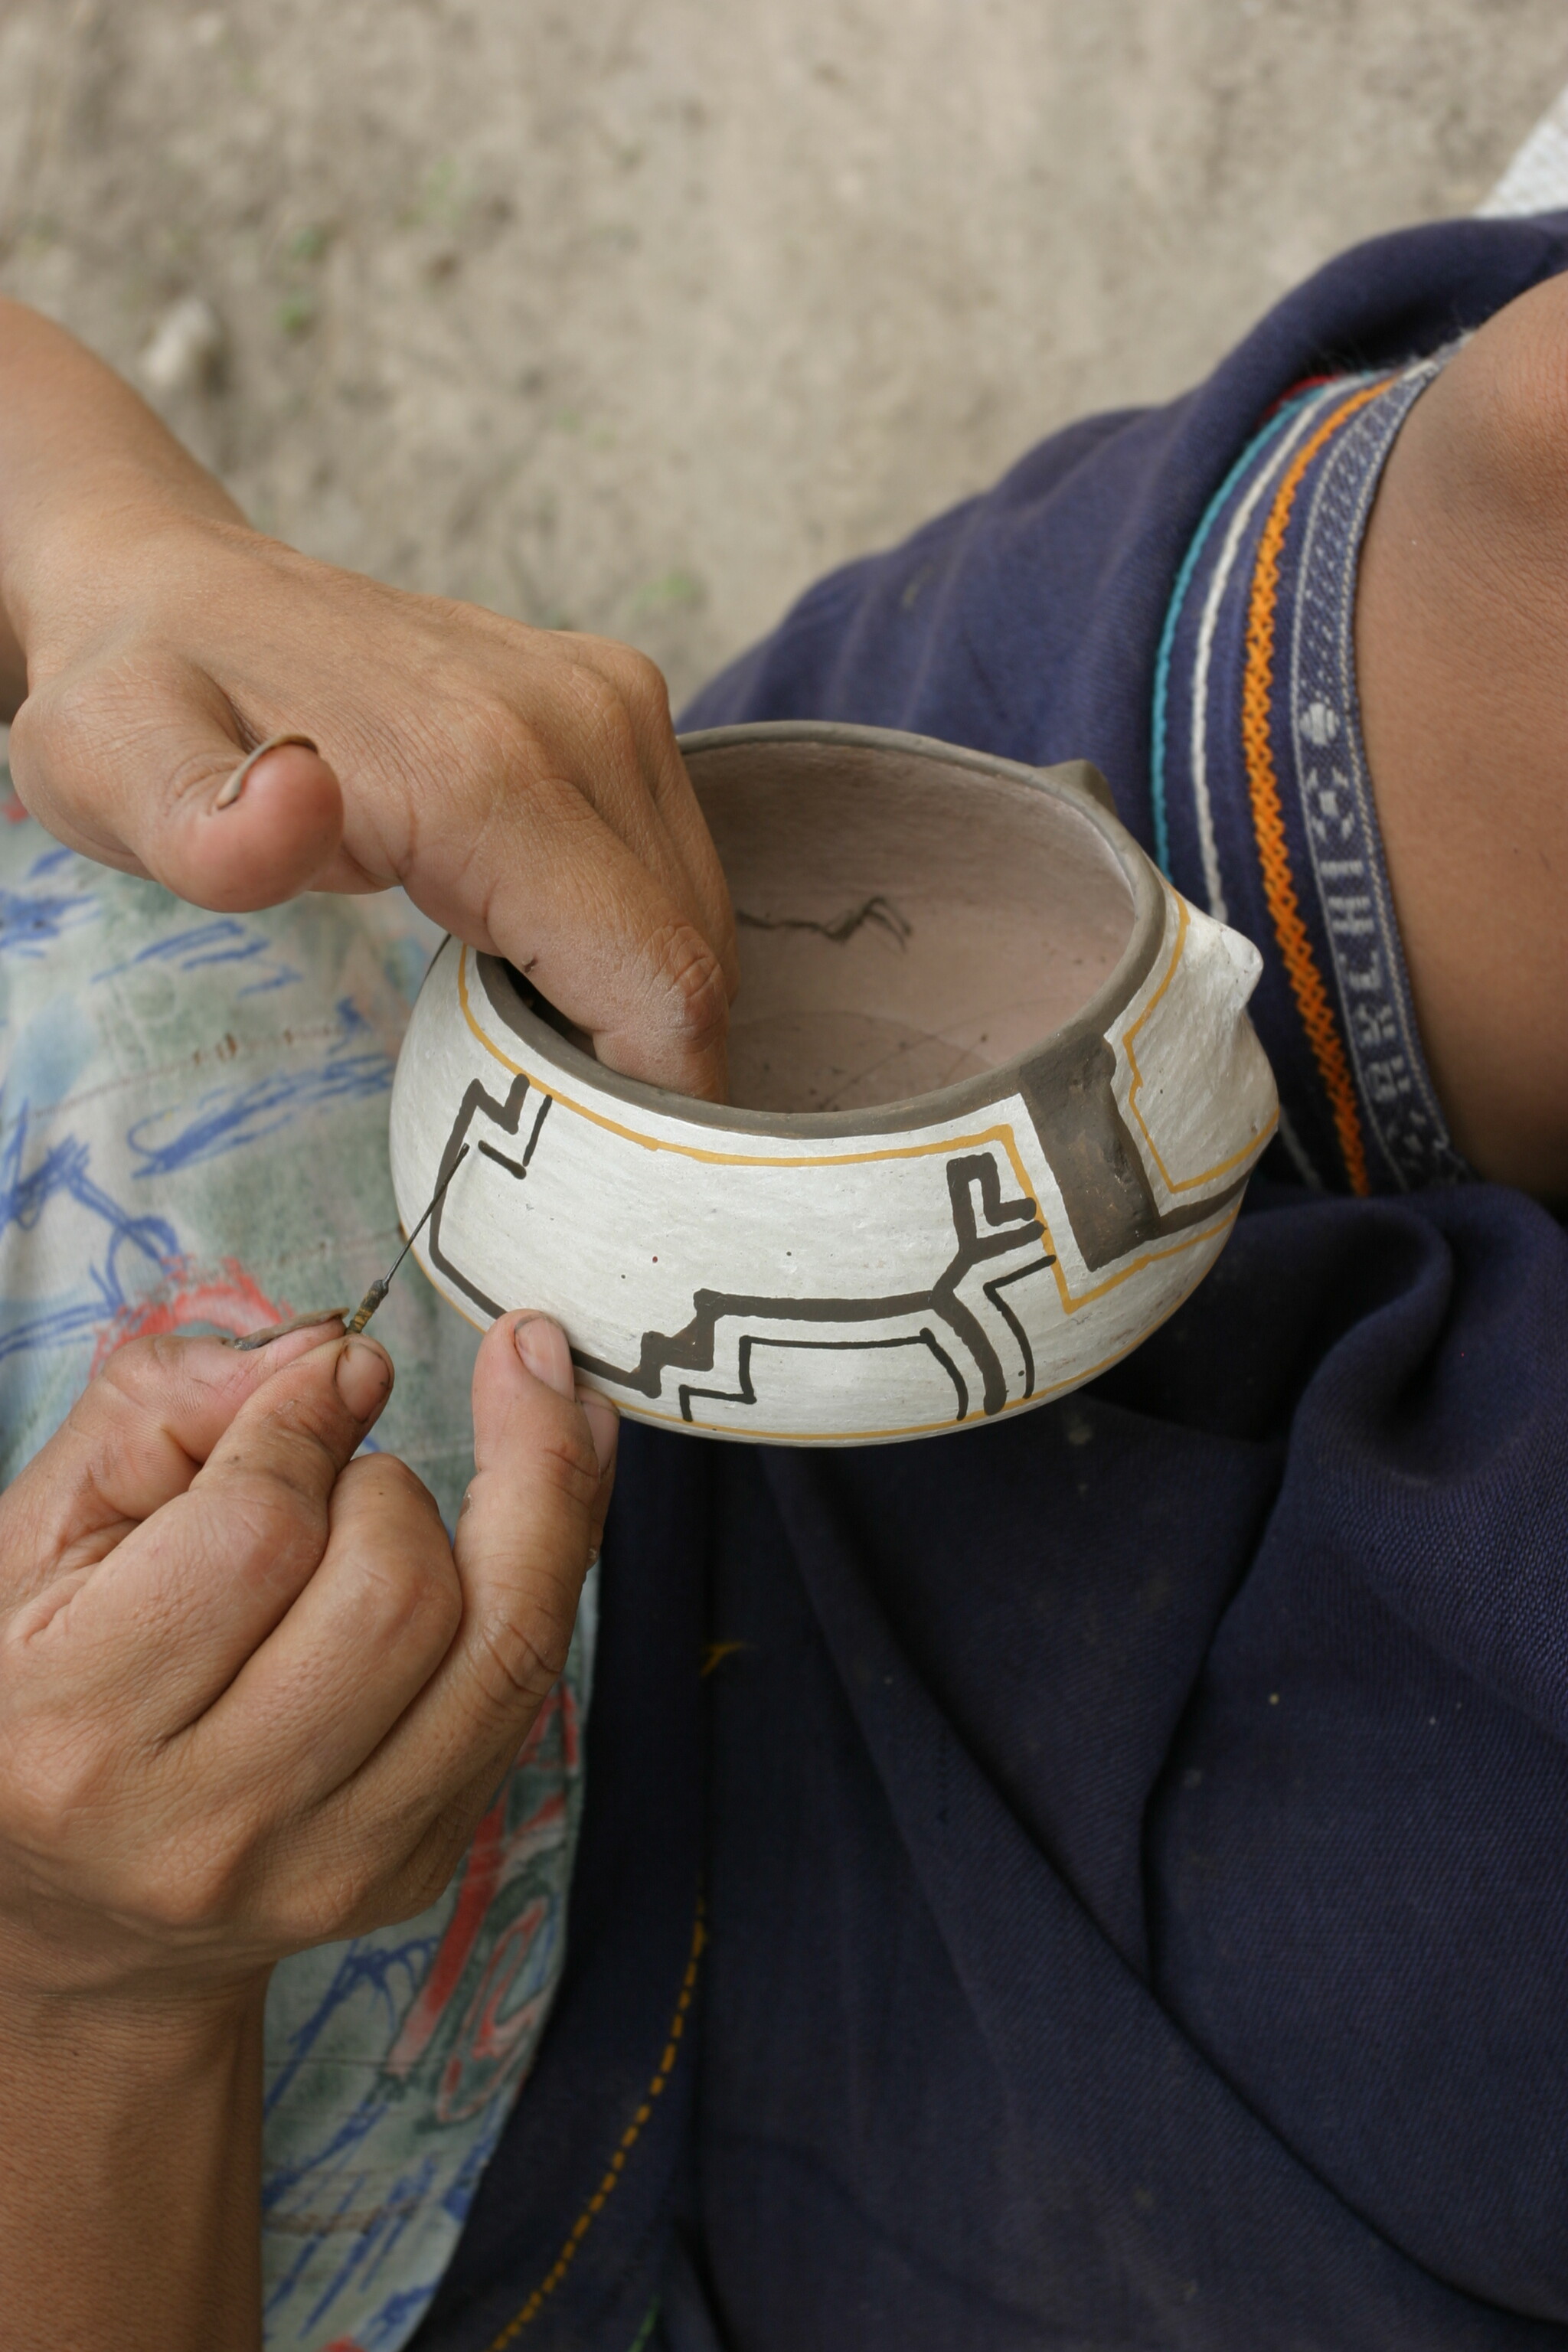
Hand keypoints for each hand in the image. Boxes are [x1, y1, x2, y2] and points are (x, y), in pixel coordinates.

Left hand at [0, 300, 736, 1097]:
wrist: (171, 589)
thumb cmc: (140, 708)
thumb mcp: (113, 771)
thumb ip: (201, 826)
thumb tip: (296, 804)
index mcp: (490, 769)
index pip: (662, 985)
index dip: (657, 1110)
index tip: (597, 1182)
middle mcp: (582, 721)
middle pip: (695, 960)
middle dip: (656, 1079)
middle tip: (558, 1147)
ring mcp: (612, 700)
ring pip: (701, 917)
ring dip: (650, 1010)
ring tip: (543, 1060)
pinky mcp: (619, 698)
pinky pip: (677, 864)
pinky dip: (641, 944)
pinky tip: (548, 965)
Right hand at [0, 1309, 614, 2003]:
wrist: (73, 1907)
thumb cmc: (46, 1693)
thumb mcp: (40, 1535)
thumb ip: (161, 1412)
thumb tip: (329, 1357)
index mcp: (82, 1731)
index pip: (258, 1535)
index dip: (308, 1422)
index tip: (331, 1372)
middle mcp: (210, 1824)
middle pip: (398, 1593)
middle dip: (390, 1484)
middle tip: (343, 1467)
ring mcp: (332, 1863)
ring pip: (501, 1641)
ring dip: (512, 1507)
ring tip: (497, 1427)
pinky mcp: (418, 1867)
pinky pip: (529, 1685)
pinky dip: (558, 1560)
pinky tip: (558, 1470)